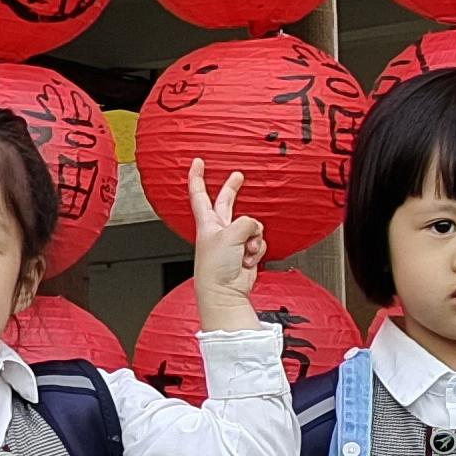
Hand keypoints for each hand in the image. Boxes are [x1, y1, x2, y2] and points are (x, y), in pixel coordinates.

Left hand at [187, 162, 264, 328]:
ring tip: (244, 251)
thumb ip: (245, 223)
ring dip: (253, 239)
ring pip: (252, 227)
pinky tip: (248, 261)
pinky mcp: (245, 252)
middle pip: (226, 203)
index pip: (199, 194)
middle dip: (233, 189)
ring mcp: (233, 241)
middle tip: (238, 176)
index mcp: (207, 223)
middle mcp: (219, 230)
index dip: (197, 177)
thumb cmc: (216, 267)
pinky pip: (258, 243)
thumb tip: (254, 228)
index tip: (197, 162)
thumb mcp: (230, 235)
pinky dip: (257, 251)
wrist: (224, 292)